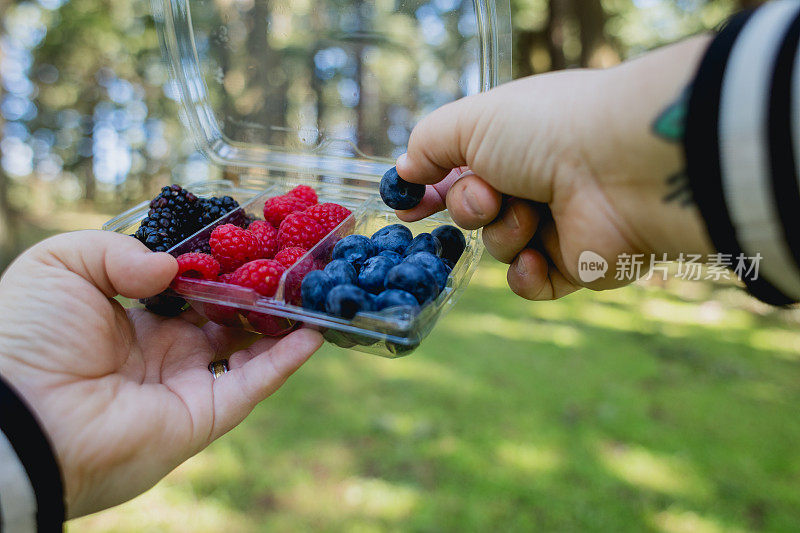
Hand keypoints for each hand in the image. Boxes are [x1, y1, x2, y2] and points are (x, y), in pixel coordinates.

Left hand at [0, 231, 322, 517]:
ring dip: (280, 321)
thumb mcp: (60, 266)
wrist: (18, 416)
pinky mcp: (203, 416)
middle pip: (225, 317)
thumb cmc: (28, 336)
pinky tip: (313, 329)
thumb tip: (175, 267)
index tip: (250, 238)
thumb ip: (118, 251)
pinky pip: (254, 384)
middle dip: (257, 291)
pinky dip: (286, 359)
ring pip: (248, 349)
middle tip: (291, 260)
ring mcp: (186, 385)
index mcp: (131, 320)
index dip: (219, 265)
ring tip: (311, 289)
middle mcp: (164, 352)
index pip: (189, 289)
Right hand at [397, 37, 714, 299]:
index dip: (432, 188)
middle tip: (488, 196)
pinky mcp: (577, 265)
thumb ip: (429, 143)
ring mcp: (557, 224)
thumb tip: (405, 170)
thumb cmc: (545, 131)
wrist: (619, 167)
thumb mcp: (471, 122)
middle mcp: (536, 181)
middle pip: (476, 211)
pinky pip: (531, 283)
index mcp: (515, 142)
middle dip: (471, 206)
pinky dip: (526, 275)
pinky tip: (536, 259)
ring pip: (500, 245)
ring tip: (529, 215)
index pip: (462, 169)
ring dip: (504, 233)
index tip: (407, 205)